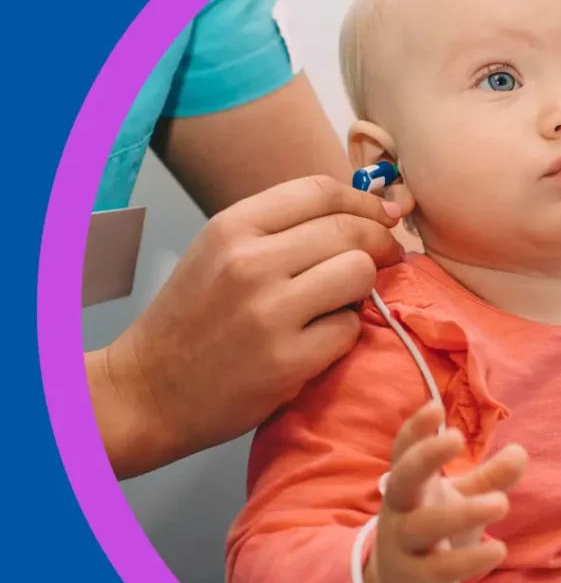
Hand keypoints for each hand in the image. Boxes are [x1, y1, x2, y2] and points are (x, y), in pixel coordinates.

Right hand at [87, 175, 404, 478]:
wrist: (149, 391)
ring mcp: (269, 311)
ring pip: (358, 273)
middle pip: (349, 232)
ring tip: (342, 302)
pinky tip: (319, 342)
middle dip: (381, 244)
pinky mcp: (288, 360)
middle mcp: (250, 262)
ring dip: (362, 289)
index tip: (384, 217)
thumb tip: (366, 213)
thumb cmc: (193, 319)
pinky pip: (349, 329)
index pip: (321, 191)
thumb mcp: (221, 253)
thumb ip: (282, 229)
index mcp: (232, 227)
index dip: (364, 203)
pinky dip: (344, 336)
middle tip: (389, 258)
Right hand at [354, 403, 527, 582]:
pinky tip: (498, 549)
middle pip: (403, 478)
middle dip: (425, 456)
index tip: (435, 407)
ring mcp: (404, 544)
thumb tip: (520, 451)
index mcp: (410, 484)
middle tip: (456, 438)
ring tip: (502, 503)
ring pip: (424, 525)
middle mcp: (400, 510)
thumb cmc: (436, 530)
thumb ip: (490, 478)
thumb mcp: (462, 499)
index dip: (415, 430)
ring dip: (463, 512)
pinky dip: (470, 559)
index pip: (404, 451)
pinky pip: (440, 568)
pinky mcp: (417, 578)